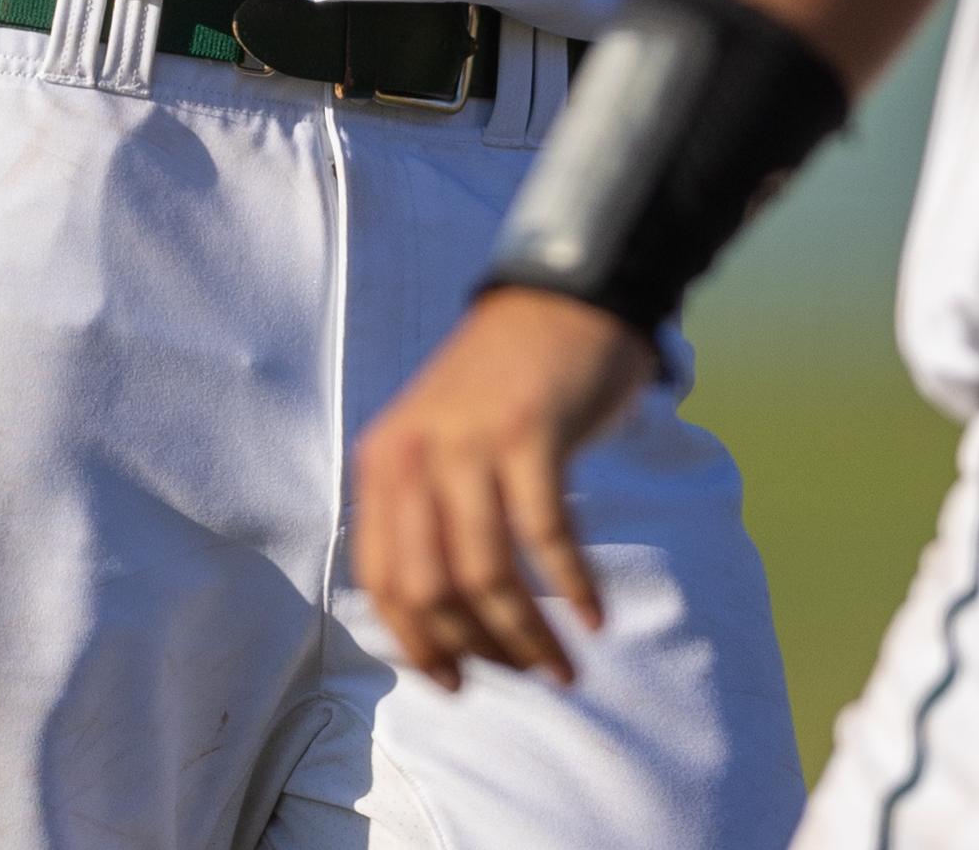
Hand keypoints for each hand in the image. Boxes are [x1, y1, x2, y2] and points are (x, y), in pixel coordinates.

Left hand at [350, 288, 655, 691]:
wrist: (563, 297)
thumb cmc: (508, 387)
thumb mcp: (442, 444)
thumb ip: (428, 515)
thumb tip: (446, 625)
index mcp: (384, 463)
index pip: (383, 580)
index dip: (418, 643)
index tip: (458, 682)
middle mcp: (414, 453)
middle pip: (431, 588)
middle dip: (479, 649)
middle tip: (525, 675)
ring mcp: (469, 439)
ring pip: (487, 573)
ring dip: (528, 635)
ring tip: (564, 668)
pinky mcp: (527, 430)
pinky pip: (545, 534)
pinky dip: (572, 586)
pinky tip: (596, 616)